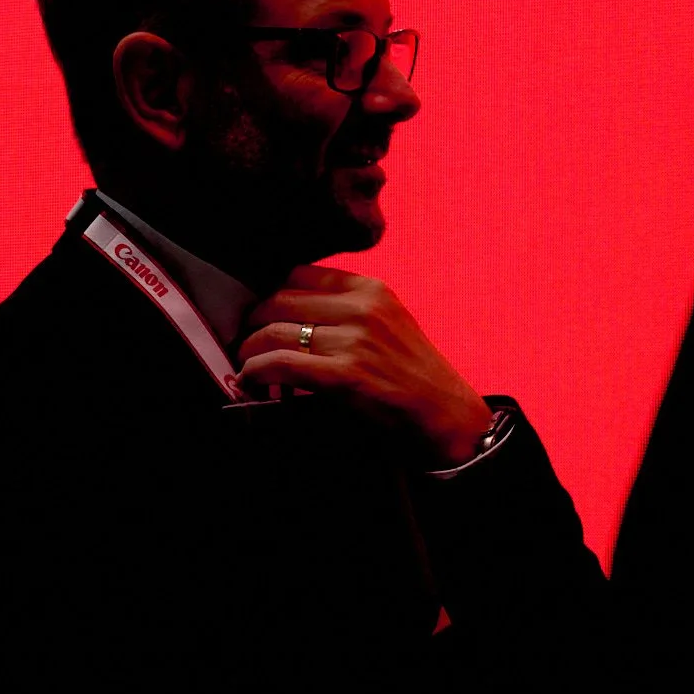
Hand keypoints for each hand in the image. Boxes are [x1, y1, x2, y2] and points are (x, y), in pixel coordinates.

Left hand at [236, 268, 491, 467]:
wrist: (450, 420)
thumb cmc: (415, 378)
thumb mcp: (387, 324)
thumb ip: (346, 311)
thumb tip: (288, 313)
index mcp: (370, 289)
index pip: (298, 274)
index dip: (270, 294)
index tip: (259, 315)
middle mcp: (362, 307)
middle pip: (279, 299)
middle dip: (253, 323)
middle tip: (244, 343)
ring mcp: (354, 340)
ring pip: (273, 331)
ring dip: (249, 350)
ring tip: (246, 365)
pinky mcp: (345, 375)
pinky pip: (279, 363)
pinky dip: (256, 372)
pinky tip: (250, 382)